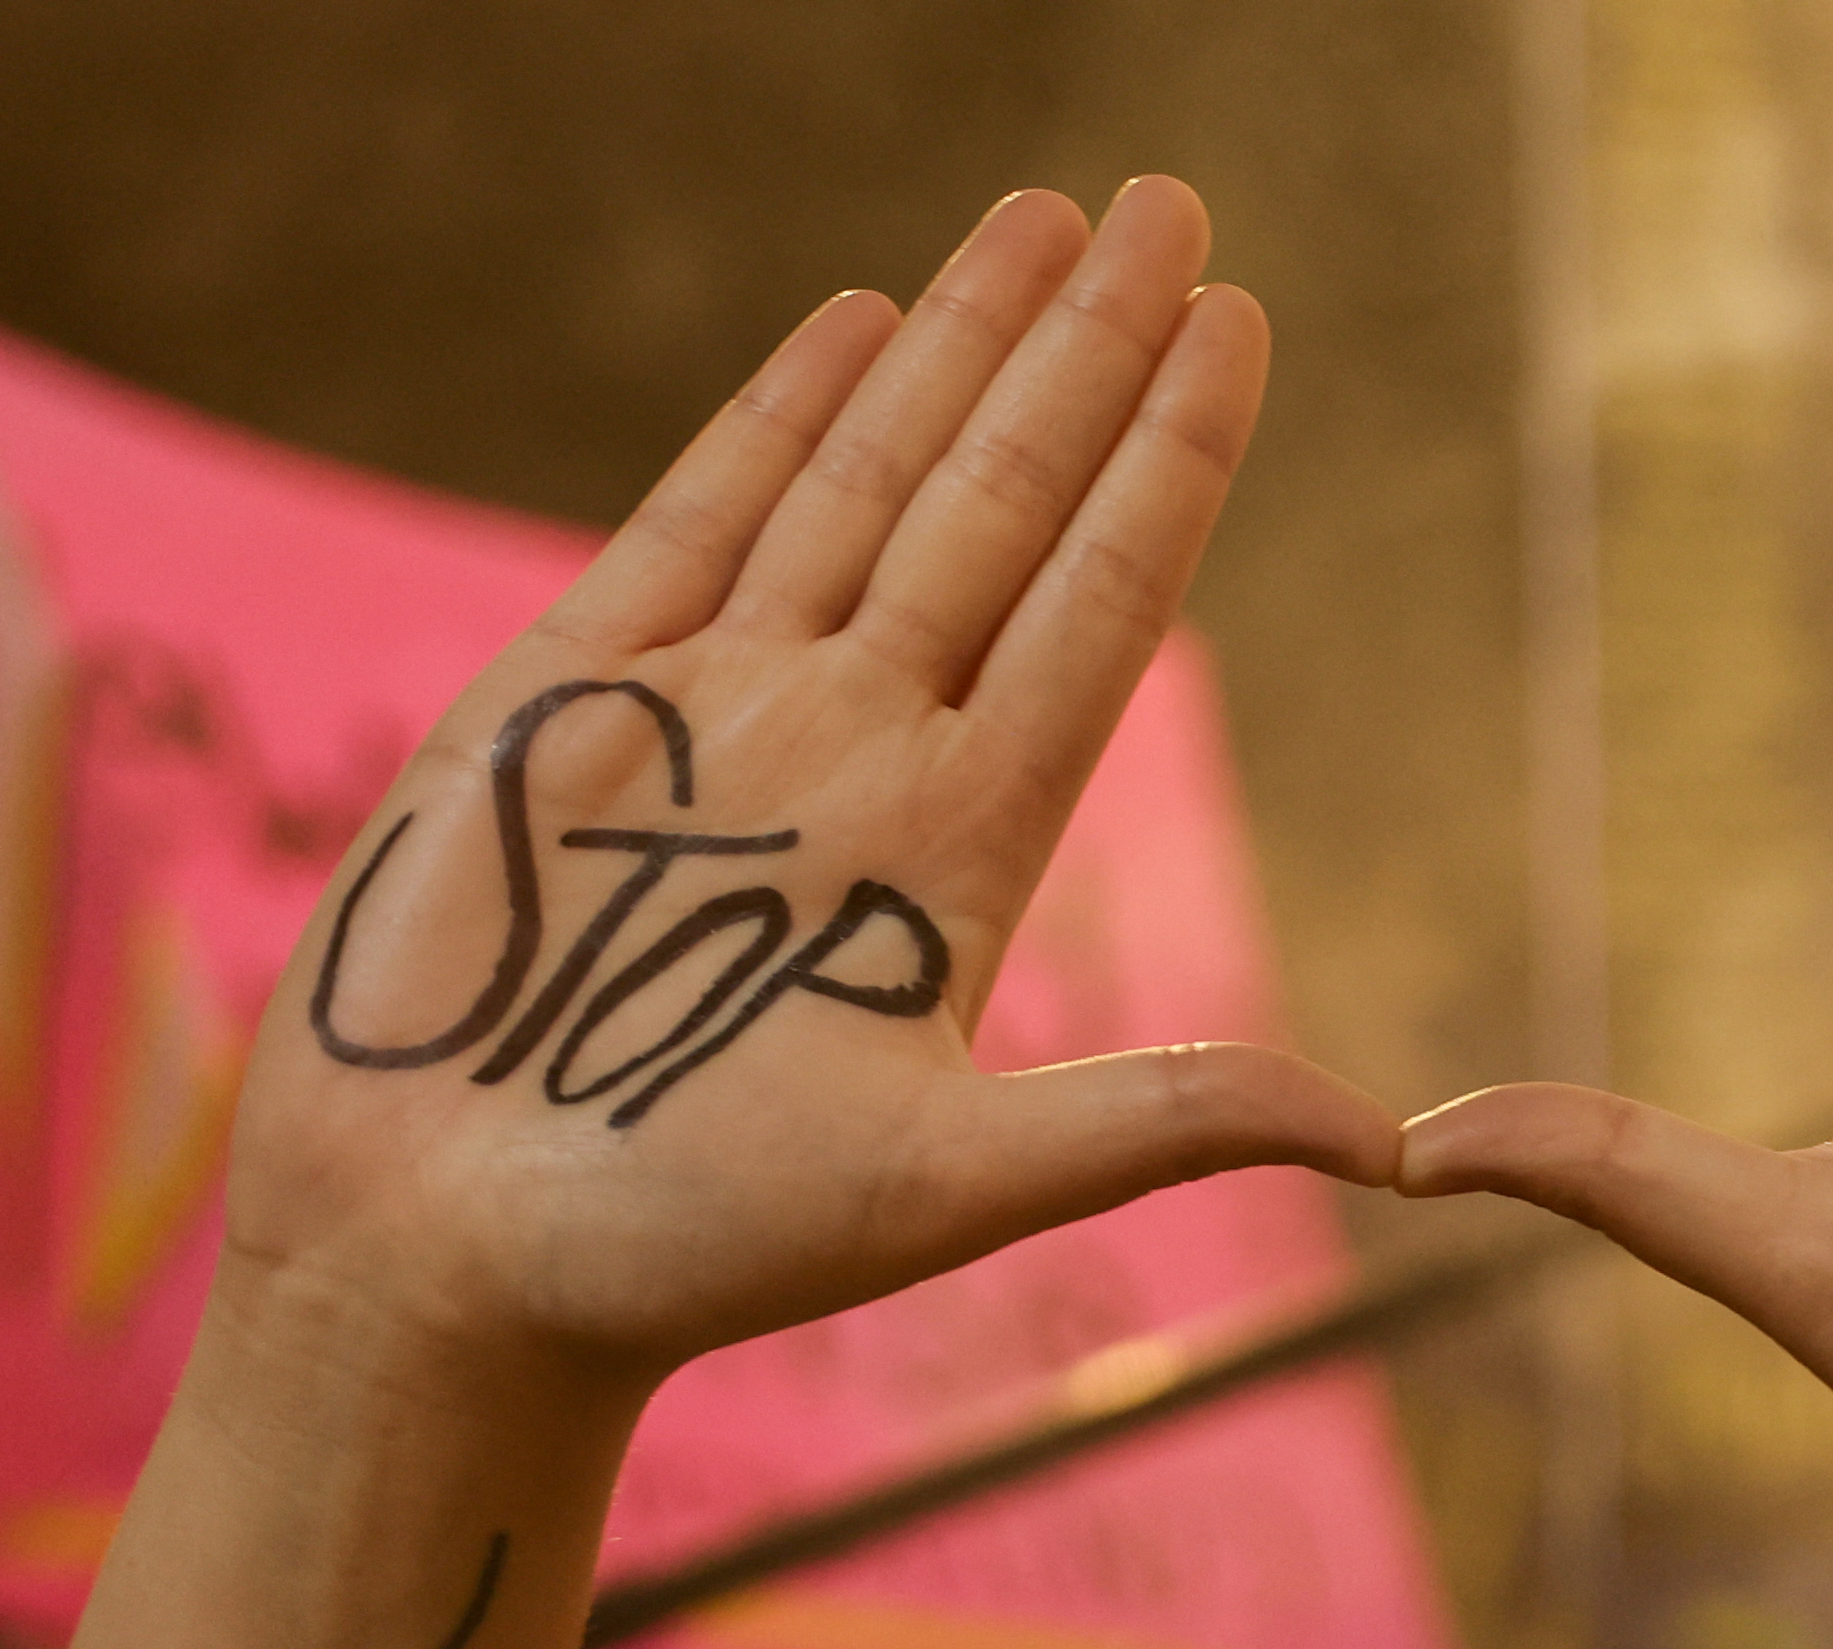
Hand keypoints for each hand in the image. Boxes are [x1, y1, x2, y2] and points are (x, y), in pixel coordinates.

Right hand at [217, 180, 1392, 1398]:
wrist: (434, 1260)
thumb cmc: (681, 1248)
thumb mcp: (948, 1185)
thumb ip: (1160, 1127)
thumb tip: (1398, 1152)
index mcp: (955, 850)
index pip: (1101, 606)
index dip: (1172, 462)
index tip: (1245, 322)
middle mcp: (858, 756)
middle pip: (1006, 507)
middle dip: (1088, 352)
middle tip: (1175, 203)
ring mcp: (719, 714)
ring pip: (868, 484)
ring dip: (959, 349)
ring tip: (1051, 219)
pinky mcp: (570, 696)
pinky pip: (702, 515)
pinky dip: (779, 413)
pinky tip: (860, 320)